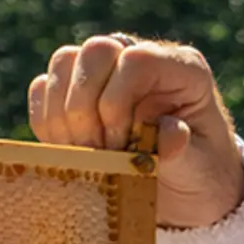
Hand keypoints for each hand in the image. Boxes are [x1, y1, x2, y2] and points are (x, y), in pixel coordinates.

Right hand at [28, 36, 243, 229]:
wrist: (188, 192)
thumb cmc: (202, 175)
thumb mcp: (201, 168)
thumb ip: (183, 150)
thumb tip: (166, 132)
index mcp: (182, 68)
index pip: (135, 61)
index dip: (117, 103)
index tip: (122, 146)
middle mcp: (139, 58)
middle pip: (94, 51)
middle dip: (86, 108)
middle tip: (99, 153)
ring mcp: (105, 72)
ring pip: (63, 63)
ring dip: (63, 116)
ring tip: (85, 157)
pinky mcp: (75, 93)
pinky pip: (42, 91)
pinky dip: (48, 124)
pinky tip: (70, 154)